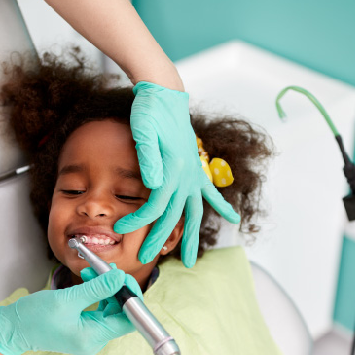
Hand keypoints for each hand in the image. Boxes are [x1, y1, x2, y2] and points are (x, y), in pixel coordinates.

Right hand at [0, 268, 134, 354]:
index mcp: (93, 338)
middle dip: (116, 289)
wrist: (12, 328)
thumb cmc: (34, 317)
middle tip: (106, 269)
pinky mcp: (82, 328)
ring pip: (109, 309)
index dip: (131, 298)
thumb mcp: (68, 299)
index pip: (128, 320)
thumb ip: (97, 288)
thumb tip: (120, 277)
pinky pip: (98, 309)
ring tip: (92, 271)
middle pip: (120, 313)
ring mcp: (89, 335)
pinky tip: (88, 279)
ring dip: (105, 288)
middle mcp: (94, 340)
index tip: (123, 278)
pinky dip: (96, 293)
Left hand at [114, 81, 239, 266]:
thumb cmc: (149, 110)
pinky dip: (221, 205)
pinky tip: (234, 218)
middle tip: (145, 258)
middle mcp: (187, 175)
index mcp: (173, 169)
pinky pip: (210, 192)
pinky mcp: (195, 167)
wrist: (164, 94)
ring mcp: (193, 172)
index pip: (154, 205)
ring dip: (192, 237)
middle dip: (159, 239)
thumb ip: (148, 157)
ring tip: (191, 260)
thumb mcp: (143, 130)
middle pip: (173, 216)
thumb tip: (153, 184)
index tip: (120, 229)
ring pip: (194, 212)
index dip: (138, 220)